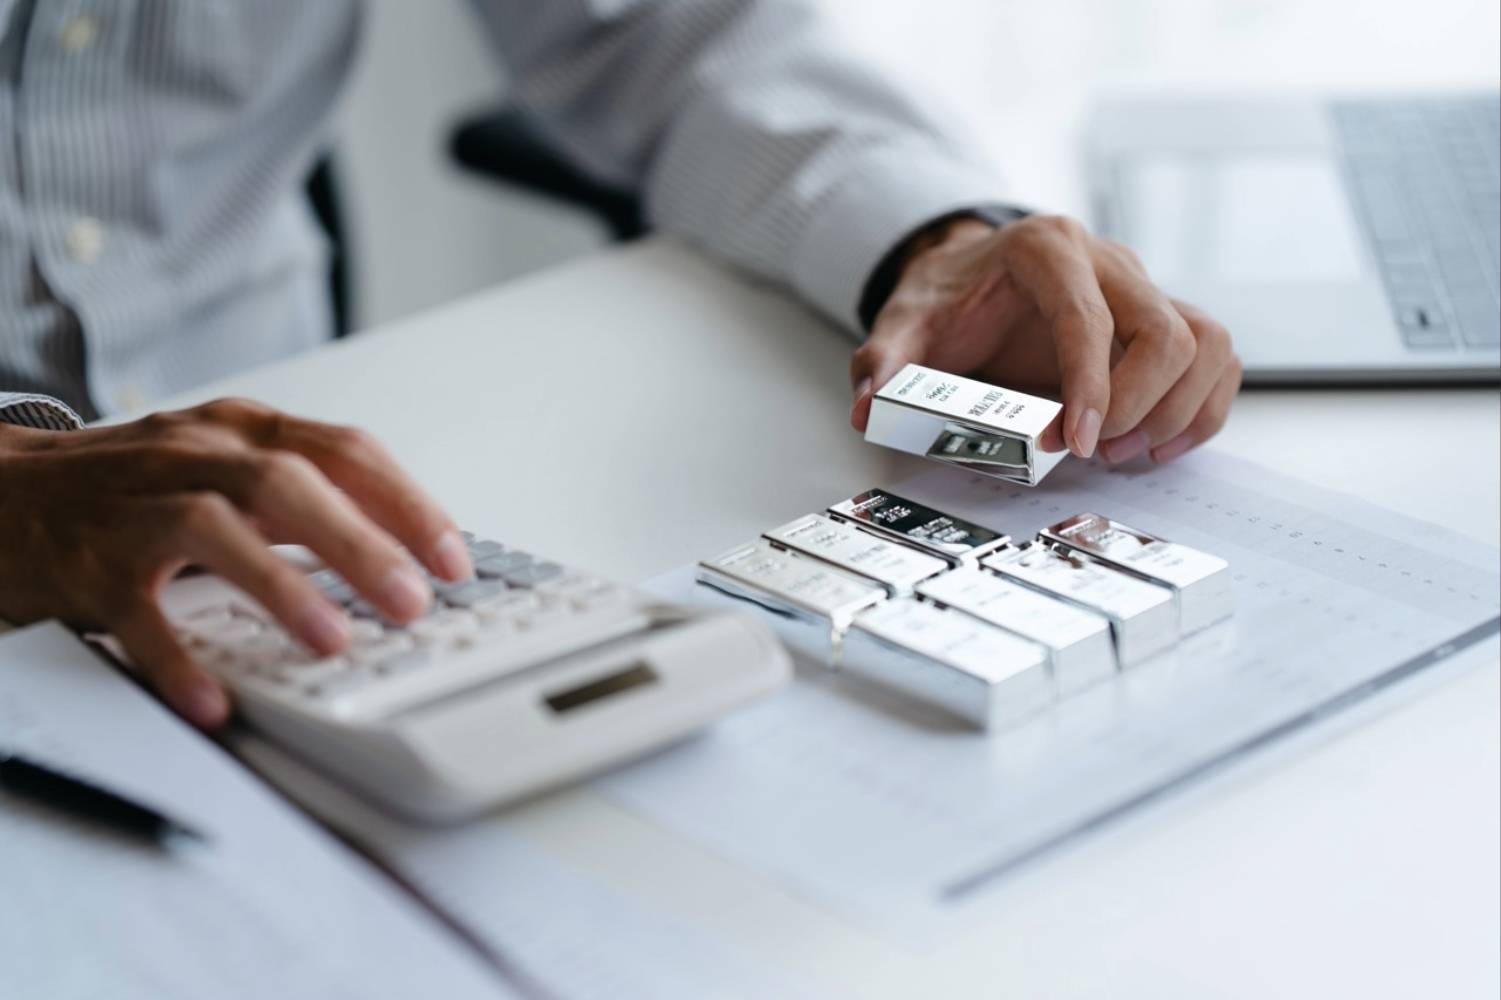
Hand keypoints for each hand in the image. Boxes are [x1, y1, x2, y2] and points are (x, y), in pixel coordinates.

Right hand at [0, 398, 471, 727]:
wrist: (1, 491)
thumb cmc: (133, 485)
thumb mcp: (225, 467)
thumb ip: (305, 498)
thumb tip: (403, 554)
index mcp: (240, 431)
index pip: (343, 451)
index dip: (407, 504)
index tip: (453, 559)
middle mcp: (192, 455)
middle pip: (287, 483)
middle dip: (360, 542)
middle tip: (413, 601)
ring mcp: (135, 506)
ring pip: (213, 529)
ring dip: (281, 586)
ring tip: (335, 641)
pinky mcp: (85, 563)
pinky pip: (132, 612)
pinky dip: (175, 657)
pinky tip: (212, 699)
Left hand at [849, 215, 1241, 463]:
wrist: (967, 273)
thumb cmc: (947, 297)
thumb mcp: (904, 321)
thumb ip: (884, 360)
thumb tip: (869, 407)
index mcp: (1046, 249)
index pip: (1088, 317)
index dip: (1091, 386)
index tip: (1076, 445)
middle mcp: (1107, 261)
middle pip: (1167, 329)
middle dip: (1140, 405)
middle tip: (1094, 453)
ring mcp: (1141, 288)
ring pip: (1206, 341)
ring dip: (1178, 409)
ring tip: (1124, 453)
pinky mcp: (1159, 318)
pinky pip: (1214, 358)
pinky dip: (1201, 408)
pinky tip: (1156, 446)